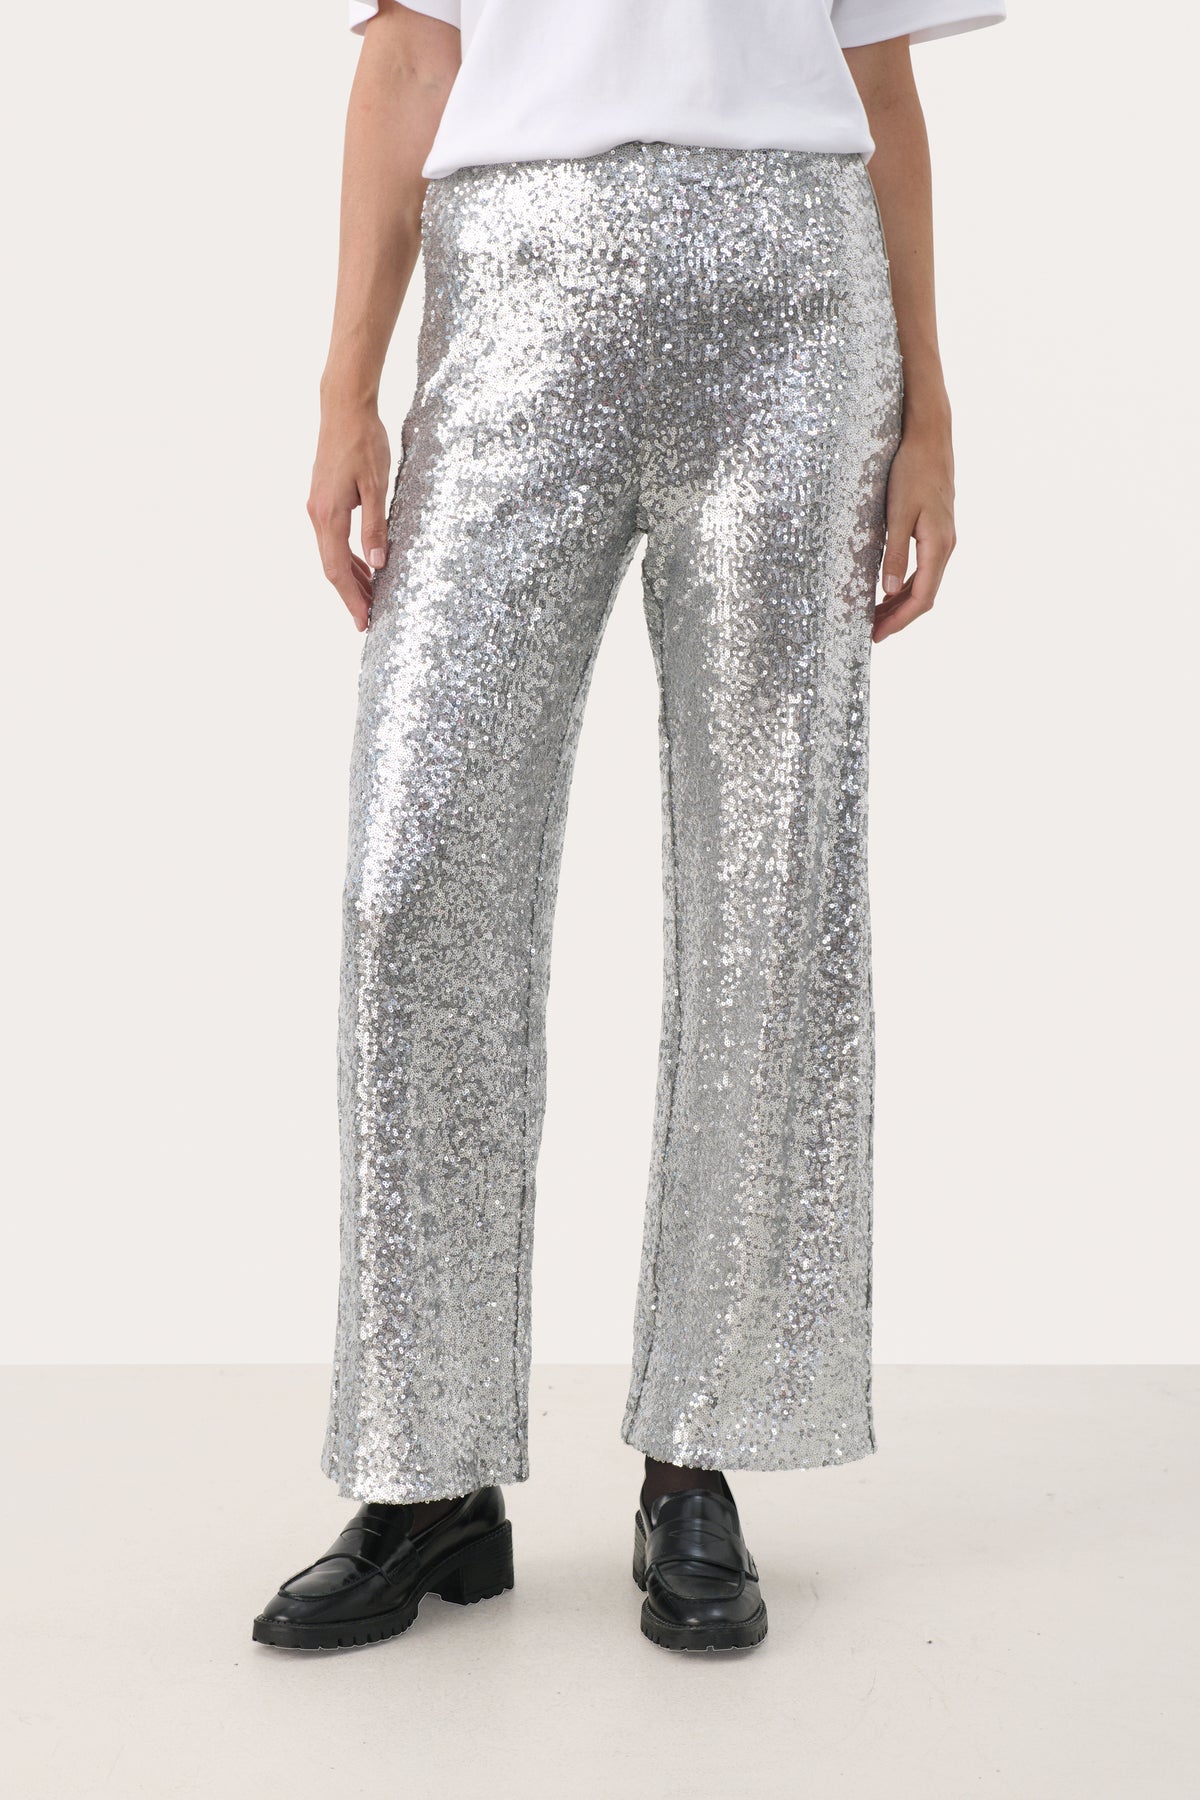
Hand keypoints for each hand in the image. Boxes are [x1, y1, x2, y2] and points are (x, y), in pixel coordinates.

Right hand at [307, 404, 391, 631]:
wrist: (343, 409)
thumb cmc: (363, 443)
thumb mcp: (378, 486)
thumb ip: (376, 526)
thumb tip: (378, 563)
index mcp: (329, 515)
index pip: (338, 569)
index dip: (351, 598)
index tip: (364, 621)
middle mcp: (317, 514)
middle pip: (332, 567)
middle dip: (350, 595)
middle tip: (369, 620)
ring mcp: (317, 507)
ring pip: (332, 554)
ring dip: (351, 578)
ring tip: (371, 599)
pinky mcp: (322, 500)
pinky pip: (333, 538)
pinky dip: (348, 557)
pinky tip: (366, 566)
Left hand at [874, 423, 955, 642]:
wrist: (929, 438)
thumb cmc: (911, 470)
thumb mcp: (898, 513)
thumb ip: (895, 554)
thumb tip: (889, 591)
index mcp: (938, 546)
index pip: (922, 598)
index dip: (899, 621)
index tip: (876, 635)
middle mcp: (946, 546)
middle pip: (924, 596)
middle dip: (898, 618)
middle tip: (870, 632)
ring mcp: (943, 539)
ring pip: (924, 583)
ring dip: (900, 603)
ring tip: (875, 617)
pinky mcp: (936, 531)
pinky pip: (924, 569)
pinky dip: (905, 585)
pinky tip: (888, 590)